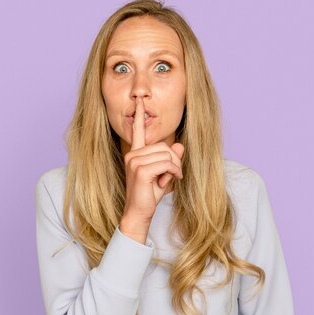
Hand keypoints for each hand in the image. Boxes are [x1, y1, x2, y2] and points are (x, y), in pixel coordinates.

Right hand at [119, 97, 184, 240]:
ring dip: (174, 168)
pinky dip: (173, 172)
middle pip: (164, 146)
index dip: (140, 115)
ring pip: (167, 155)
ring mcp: (135, 161)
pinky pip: (166, 164)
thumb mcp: (164, 174)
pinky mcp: (140, 170)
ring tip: (168, 180)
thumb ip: (171, 159)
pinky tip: (169, 182)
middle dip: (174, 161)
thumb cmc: (149, 194)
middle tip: (172, 176)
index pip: (138, 131)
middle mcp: (133, 154)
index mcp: (135, 153)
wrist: (139, 212)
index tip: (140, 102)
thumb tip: (180, 146)